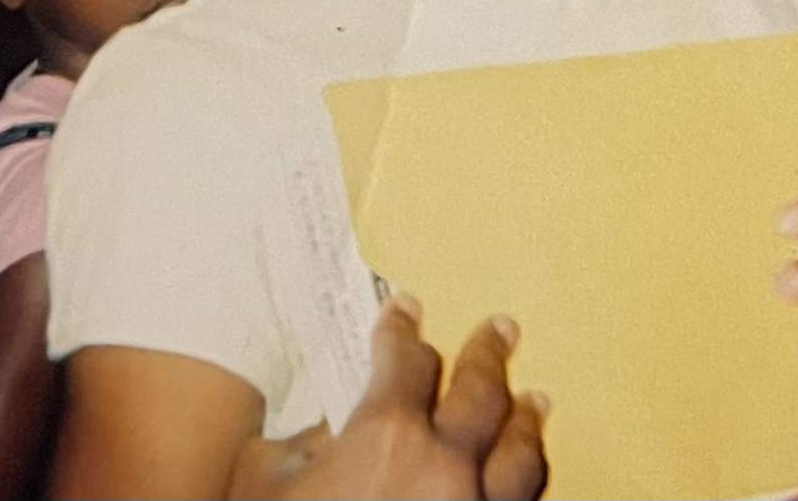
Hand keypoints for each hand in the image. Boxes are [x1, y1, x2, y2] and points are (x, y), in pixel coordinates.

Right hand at [237, 297, 546, 500]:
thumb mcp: (264, 483)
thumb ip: (297, 446)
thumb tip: (322, 437)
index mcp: (386, 437)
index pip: (405, 360)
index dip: (402, 329)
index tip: (405, 313)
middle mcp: (445, 470)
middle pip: (481, 390)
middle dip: (488, 354)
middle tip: (498, 331)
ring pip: (520, 454)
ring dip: (526, 420)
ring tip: (534, 402)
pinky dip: (525, 484)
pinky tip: (521, 477)